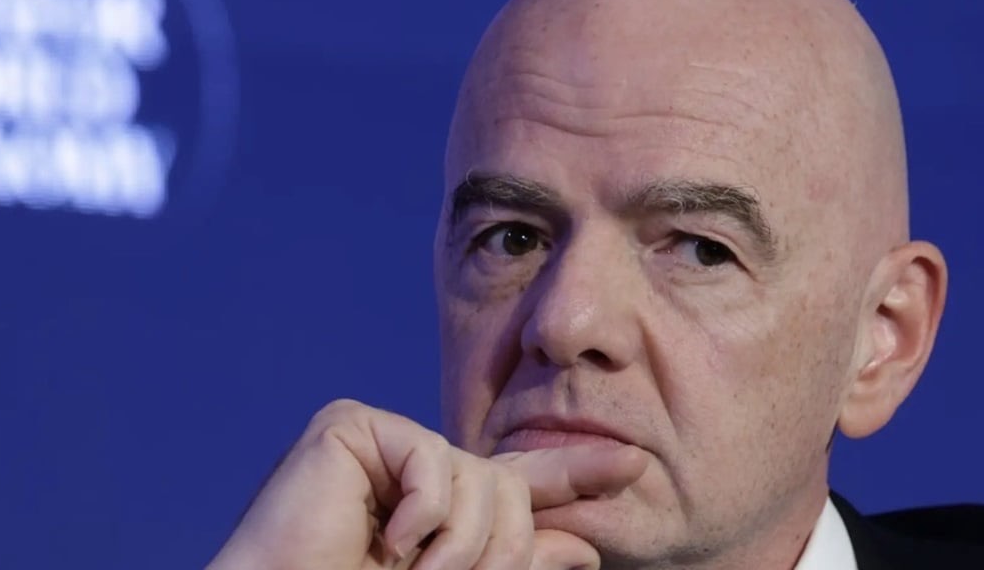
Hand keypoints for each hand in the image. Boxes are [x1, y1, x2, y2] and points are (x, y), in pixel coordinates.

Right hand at [206, 399, 647, 569]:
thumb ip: (517, 565)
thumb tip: (582, 549)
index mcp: (443, 511)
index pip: (521, 483)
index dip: (577, 472)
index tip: (633, 464)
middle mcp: (419, 473)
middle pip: (509, 488)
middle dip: (497, 552)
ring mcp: (383, 445)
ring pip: (479, 478)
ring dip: (455, 548)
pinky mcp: (350, 428)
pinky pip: (433, 461)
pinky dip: (421, 516)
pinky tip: (383, 541)